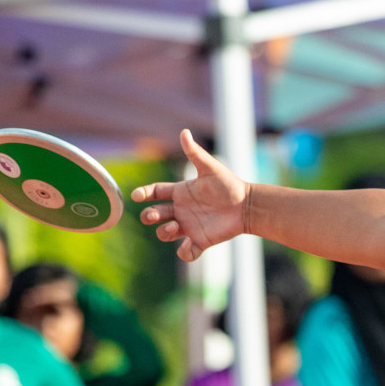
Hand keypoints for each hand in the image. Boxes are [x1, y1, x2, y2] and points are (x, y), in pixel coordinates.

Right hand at [133, 130, 251, 261]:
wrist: (247, 205)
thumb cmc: (229, 184)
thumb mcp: (210, 168)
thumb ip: (195, 153)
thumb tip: (184, 132)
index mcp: (180, 192)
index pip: (154, 192)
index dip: (143, 194)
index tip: (137, 196)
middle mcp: (181, 210)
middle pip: (155, 214)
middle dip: (150, 216)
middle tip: (155, 215)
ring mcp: (189, 226)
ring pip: (165, 234)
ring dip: (164, 232)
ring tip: (175, 227)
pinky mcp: (201, 240)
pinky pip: (187, 253)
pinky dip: (185, 253)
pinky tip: (189, 245)